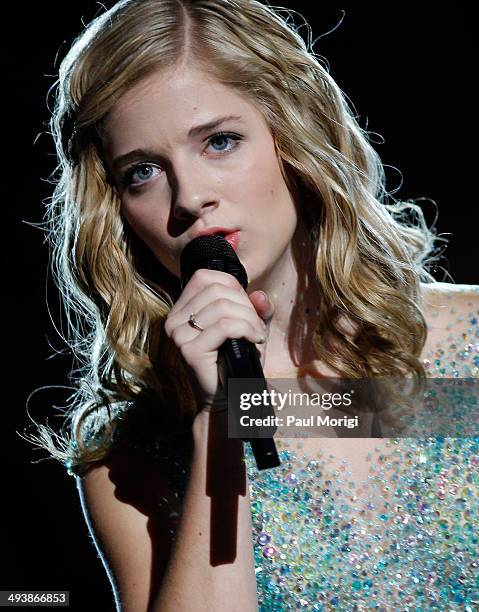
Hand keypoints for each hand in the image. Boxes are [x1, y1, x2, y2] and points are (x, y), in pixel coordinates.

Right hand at [163, 269, 273, 410]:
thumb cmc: (236, 361)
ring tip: (257, 335)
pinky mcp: (189, 350)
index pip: (204, 277)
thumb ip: (256, 309)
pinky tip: (255, 340)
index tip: (246, 306)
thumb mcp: (249, 328)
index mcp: (181, 310)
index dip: (232, 285)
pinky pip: (225, 326)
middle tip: (257, 326)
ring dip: (249, 319)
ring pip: (223, 307)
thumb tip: (260, 295)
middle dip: (246, 306)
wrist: (227, 398)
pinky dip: (247, 329)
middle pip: (217, 291)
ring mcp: (179, 335)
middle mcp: (174, 320)